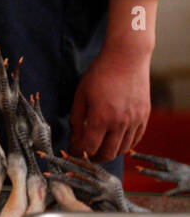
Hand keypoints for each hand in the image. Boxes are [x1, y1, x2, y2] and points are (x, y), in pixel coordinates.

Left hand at [69, 46, 150, 161]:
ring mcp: (135, 121)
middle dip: (93, 158)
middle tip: (85, 154)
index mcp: (101, 118)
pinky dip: (124, 145)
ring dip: (109, 153)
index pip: (88, 147)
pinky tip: (115, 141)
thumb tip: (75, 138)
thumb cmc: (99, 75)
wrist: (126, 59)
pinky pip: (135, 139)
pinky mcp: (145, 116)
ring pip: (122, 149)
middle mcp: (120, 123)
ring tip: (99, 149)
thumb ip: (76, 119)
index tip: (72, 150)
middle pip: (107, 154)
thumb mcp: (80, 95)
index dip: (78, 152)